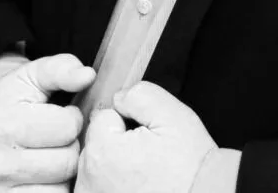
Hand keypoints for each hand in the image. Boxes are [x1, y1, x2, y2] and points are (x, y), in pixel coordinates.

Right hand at [0, 52, 95, 192]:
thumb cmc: (10, 101)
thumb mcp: (33, 75)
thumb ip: (62, 69)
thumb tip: (87, 76)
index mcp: (5, 124)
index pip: (68, 127)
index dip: (72, 118)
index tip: (60, 115)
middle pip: (68, 160)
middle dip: (70, 146)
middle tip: (56, 138)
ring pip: (62, 186)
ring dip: (64, 171)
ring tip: (50, 155)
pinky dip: (54, 190)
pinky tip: (45, 175)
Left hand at [76, 81, 216, 192]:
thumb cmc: (189, 167)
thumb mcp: (172, 115)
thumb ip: (139, 94)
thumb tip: (119, 97)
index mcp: (102, 151)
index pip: (103, 116)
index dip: (127, 121)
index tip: (146, 137)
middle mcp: (88, 180)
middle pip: (96, 142)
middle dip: (118, 143)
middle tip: (149, 156)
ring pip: (96, 166)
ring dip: (113, 166)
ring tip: (144, 175)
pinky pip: (100, 186)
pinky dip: (114, 185)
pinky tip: (137, 187)